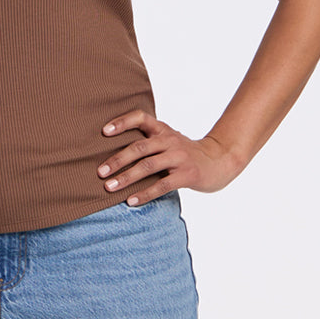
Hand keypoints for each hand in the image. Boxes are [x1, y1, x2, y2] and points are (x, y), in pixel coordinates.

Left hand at [97, 109, 240, 205]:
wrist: (219, 161)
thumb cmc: (185, 153)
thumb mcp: (168, 140)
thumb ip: (148, 141)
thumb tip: (113, 152)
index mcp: (162, 130)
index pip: (140, 118)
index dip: (122, 122)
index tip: (104, 132)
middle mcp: (169, 140)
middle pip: (139, 147)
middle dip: (117, 159)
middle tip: (100, 172)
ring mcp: (179, 157)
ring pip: (148, 166)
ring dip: (126, 178)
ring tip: (109, 187)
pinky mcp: (187, 174)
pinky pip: (162, 185)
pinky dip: (145, 193)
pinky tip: (131, 201)